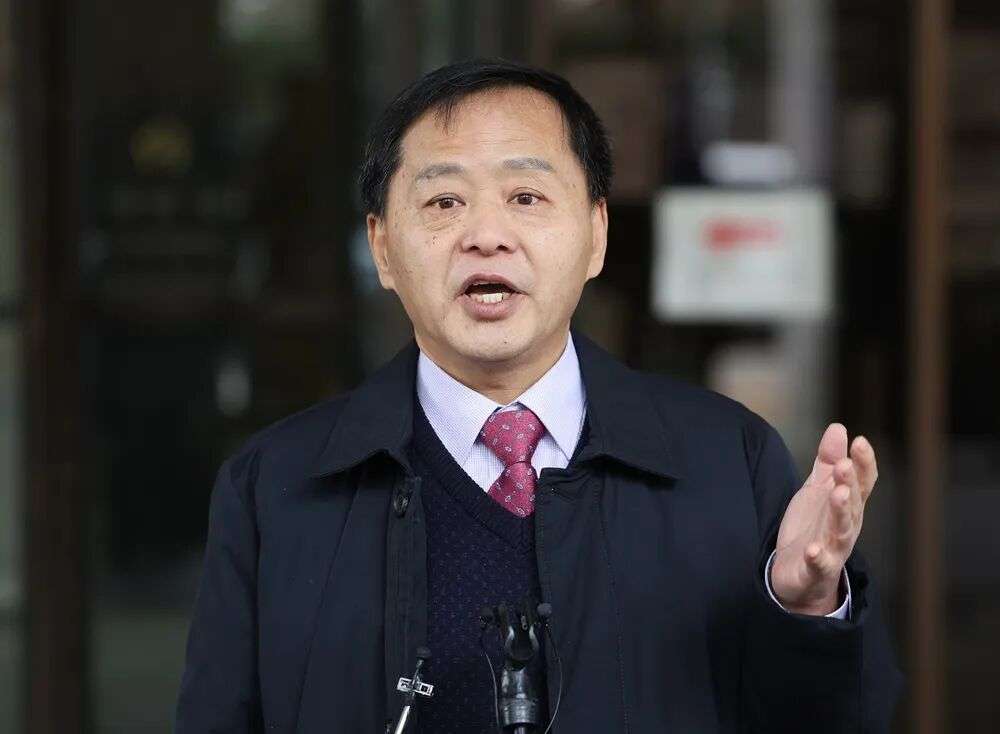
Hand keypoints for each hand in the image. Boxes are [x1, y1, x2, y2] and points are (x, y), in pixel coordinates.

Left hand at [769, 423, 877, 615]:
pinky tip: (813, 550)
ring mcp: (832, 549)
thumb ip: (828, 462)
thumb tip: (839, 427)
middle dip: (851, 483)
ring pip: (841, 530)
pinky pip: (820, 564)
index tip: (860, 441)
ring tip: (838, 494)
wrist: (798, 575)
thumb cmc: (812, 527)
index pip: (862, 482)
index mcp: (848, 505)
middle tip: (846, 464)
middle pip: (853, 503)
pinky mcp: (815, 570)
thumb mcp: (818, 490)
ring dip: (841, 512)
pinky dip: (818, 558)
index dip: (863, 463)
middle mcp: (845, 526)